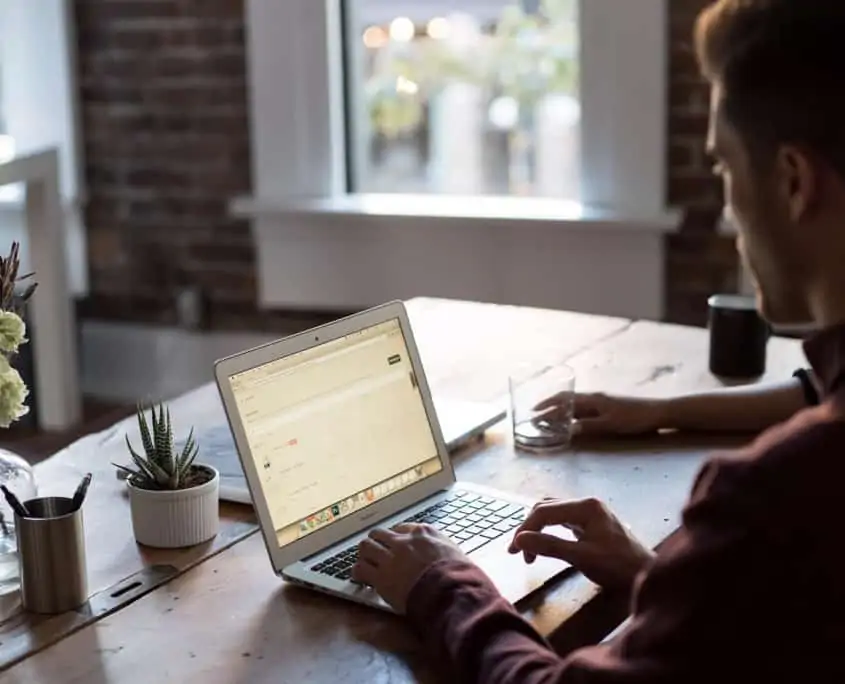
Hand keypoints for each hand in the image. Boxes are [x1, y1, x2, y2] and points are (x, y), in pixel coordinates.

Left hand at [352, 523, 469, 612]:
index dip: (397, 537)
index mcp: (423, 532)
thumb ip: (443, 548)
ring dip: (365, 555)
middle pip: (379, 534)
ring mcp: (390, 557)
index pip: (402, 528)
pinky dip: (358, 573)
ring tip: (366, 563)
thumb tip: (444, 554)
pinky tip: (361, 579)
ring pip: (366, 546)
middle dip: (377, 543)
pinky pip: (360, 569)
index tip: (396, 545)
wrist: (449, 591)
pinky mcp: (381, 577)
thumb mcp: (455, 552)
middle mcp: (403, 541)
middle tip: (377, 554)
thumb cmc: (459, 575)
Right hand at [508, 497, 653, 589]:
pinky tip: (545, 545)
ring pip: (552, 514)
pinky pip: (562, 522)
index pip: (544, 511)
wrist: (648, 576)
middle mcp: (586, 504)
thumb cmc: (618, 567)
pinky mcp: (591, 524)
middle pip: (546, 508)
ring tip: (529, 552)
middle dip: (529, 529)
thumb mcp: (581, 557)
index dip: (525, 529)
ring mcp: (589, 513)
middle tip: (518, 553)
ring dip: (538, 530)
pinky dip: (549, 532)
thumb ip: (549, 546)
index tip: (514, 551)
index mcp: (586, 506)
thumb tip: (519, 539)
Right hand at [535, 392, 665, 436]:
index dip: (548, 407)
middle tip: (535, 414)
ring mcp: (601, 401)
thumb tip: (567, 429)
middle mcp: (594, 397)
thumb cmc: (633, 419)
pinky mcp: (607, 406)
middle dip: (549, 405)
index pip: (564, 401)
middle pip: (566, 399)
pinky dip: (571, 411)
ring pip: (574, 403)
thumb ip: (588, 426)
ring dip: (560, 408)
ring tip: (549, 416)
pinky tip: (572, 419)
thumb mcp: (609, 425)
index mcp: (592, 400)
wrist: (657, 412)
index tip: (533, 413)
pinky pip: (582, 406)